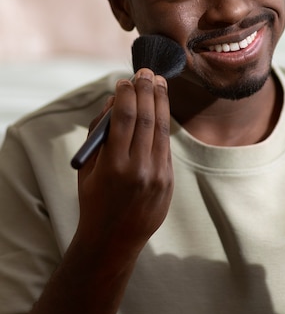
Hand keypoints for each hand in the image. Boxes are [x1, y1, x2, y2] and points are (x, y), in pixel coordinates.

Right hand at [76, 68, 172, 260]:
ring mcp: (157, 176)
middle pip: (146, 118)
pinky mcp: (168, 181)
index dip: (126, 94)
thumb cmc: (94, 200)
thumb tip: (115, 100)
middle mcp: (139, 169)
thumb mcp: (87, 168)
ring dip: (161, 102)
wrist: (113, 241)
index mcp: (113, 166)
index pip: (124, 118)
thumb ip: (99, 133)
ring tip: (158, 82)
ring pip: (162, 129)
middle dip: (147, 91)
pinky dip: (163, 124)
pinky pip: (166, 145)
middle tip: (146, 72)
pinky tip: (161, 109)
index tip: (124, 80)